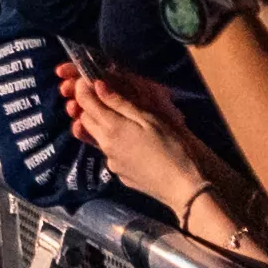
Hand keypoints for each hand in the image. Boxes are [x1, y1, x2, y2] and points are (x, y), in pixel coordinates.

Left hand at [60, 65, 219, 219]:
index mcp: (111, 128)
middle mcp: (105, 146)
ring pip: (97, 138)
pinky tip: (133, 143)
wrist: (184, 188)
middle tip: (103, 97)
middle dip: (88, 107)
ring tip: (121, 119)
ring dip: (101, 126)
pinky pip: (111, 154)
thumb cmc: (172, 147)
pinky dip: (115, 143)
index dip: (82, 89)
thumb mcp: (149, 119)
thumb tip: (97, 85)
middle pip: (85, 121)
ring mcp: (112, 163)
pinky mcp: (120, 175)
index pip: (85, 103)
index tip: (88, 80)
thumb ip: (121, 103)